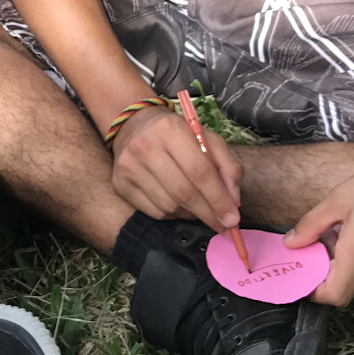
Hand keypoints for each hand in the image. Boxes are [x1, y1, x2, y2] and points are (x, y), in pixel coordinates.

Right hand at [109, 105, 242, 231]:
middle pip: (184, 192)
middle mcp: (144, 146)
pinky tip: (180, 206)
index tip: (233, 219)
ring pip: (169, 206)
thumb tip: (233, 201)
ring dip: (191, 214)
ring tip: (200, 210)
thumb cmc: (177, 134)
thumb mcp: (207, 138)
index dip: (218, 199)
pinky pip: (154, 212)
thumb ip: (227, 166)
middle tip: (224, 226)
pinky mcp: (119, 184)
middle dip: (208, 214)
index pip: (199, 171)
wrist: (133, 127)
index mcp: (170, 129)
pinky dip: (173, 215)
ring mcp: (128, 167)